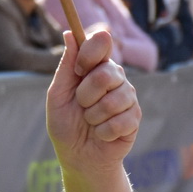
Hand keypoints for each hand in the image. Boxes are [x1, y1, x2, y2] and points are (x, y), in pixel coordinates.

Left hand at [46, 28, 140, 170]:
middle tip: (81, 106)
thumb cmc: (66, 125)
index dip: (89, 54)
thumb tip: (69, 33)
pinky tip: (102, 134)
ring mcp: (127, 97)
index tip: (78, 71)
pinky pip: (120, 121)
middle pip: (107, 73)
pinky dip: (104, 131)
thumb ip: (66, 65)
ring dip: (94, 116)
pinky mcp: (135, 118)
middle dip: (86, 95)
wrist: (79, 158)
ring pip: (114, 99)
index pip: (102, 41)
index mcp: (94, 66)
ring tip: (91, 122)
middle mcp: (114, 77)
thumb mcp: (57, 94)